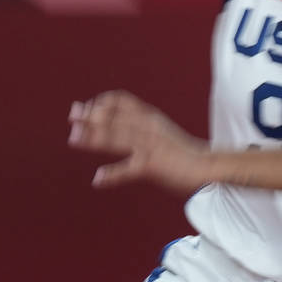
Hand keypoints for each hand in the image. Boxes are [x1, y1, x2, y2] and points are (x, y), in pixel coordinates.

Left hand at [68, 90, 208, 193]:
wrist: (209, 166)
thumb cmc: (184, 153)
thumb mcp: (162, 132)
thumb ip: (143, 127)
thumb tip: (122, 124)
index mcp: (151, 118)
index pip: (123, 101)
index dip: (103, 102)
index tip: (87, 106)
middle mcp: (149, 128)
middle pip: (115, 118)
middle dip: (91, 116)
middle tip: (72, 115)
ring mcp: (151, 145)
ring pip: (118, 138)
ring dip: (94, 137)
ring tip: (73, 138)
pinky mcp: (154, 165)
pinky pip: (129, 169)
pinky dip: (113, 174)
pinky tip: (97, 179)